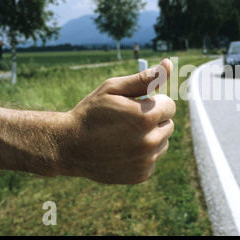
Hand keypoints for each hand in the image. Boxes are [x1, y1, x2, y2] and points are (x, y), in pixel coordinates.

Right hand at [60, 59, 175, 184]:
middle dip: (154, 120)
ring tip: (125, 136)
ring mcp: (146, 161)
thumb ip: (144, 78)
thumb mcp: (113, 88)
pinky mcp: (142, 175)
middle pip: (169, 125)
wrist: (69, 146)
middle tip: (129, 121)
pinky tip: (123, 151)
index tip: (136, 105)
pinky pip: (153, 159)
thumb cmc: (92, 112)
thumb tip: (168, 64)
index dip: (153, 103)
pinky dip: (143, 154)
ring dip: (151, 137)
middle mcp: (150, 141)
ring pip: (163, 142)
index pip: (170, 106)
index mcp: (146, 117)